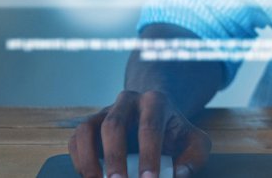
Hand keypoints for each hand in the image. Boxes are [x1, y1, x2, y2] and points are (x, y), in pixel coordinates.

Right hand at [69, 90, 210, 177]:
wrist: (156, 116)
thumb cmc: (175, 133)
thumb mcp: (194, 141)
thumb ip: (195, 157)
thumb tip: (179, 174)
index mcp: (155, 102)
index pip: (150, 127)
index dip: (148, 155)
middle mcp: (127, 102)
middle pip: (113, 125)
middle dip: (114, 157)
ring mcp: (104, 111)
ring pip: (87, 129)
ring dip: (89, 160)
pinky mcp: (89, 125)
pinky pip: (76, 140)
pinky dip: (79, 160)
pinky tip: (89, 177)